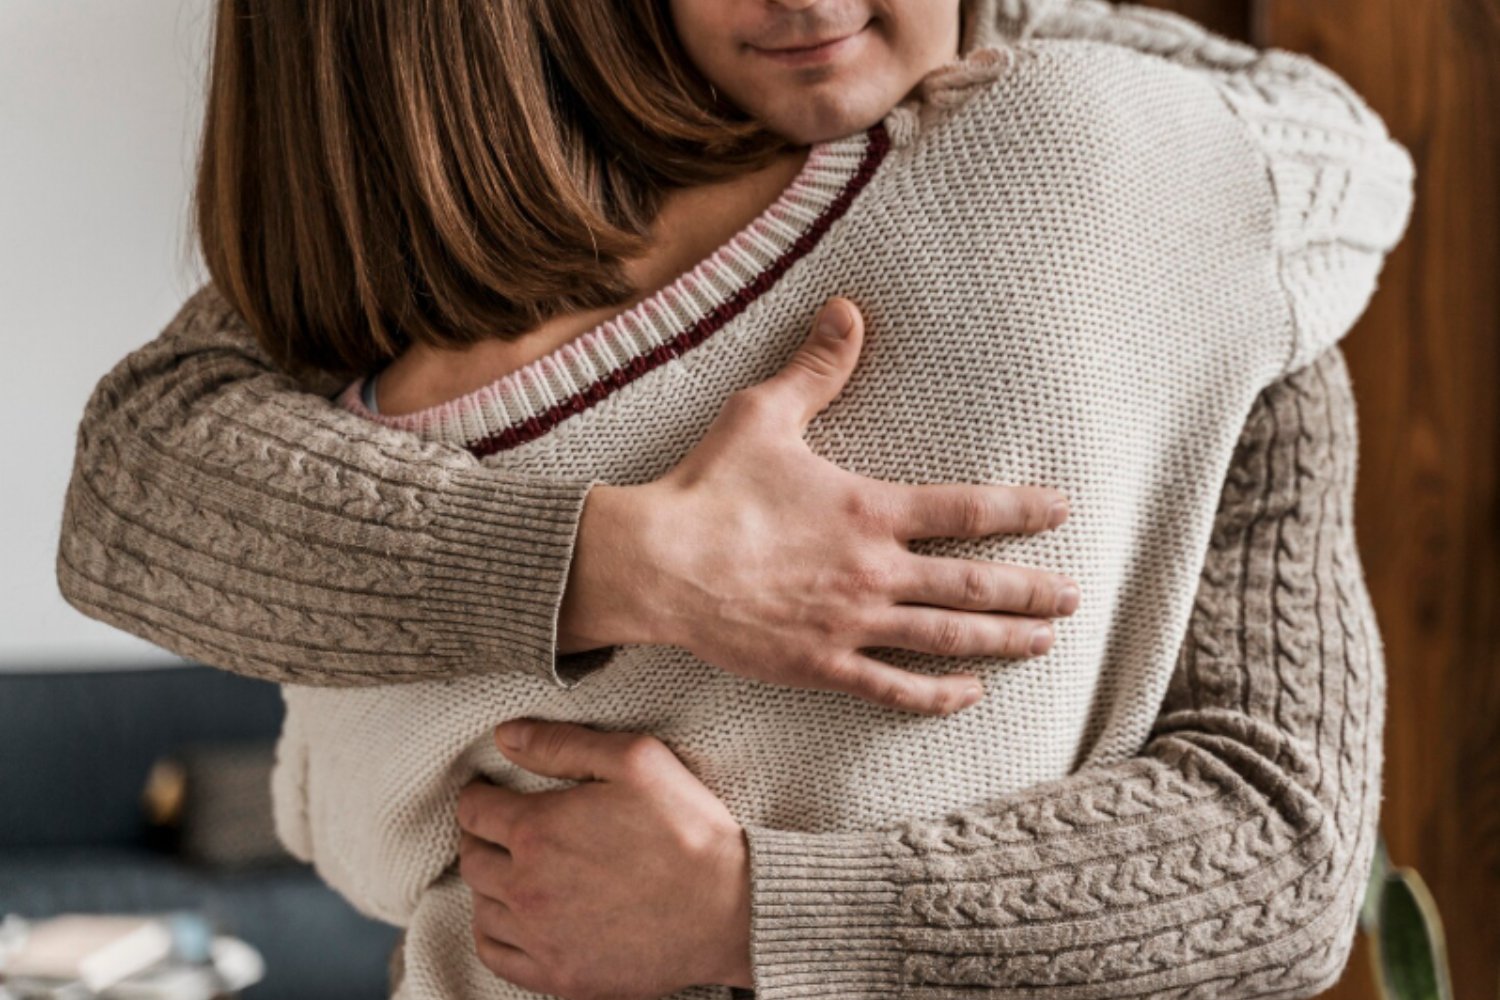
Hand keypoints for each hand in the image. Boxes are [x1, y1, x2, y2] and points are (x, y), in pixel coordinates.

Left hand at [457, 719, 752, 998]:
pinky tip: (513, 916)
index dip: (479, 794)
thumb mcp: (636, 760)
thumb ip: (562, 744)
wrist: (730, 910)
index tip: (489, 791)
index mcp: (539, 831)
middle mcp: (528, 887)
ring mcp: (541, 937)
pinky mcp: (560, 975)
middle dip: (480, 835)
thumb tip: (505, 736)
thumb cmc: (688, 829)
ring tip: (512, 868)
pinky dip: (493, 931)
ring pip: (480, 906)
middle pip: (472, 857)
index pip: (475, 810)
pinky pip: (496, 954)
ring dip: (488, 882)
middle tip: (500, 826)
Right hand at [560, 296, 1078, 716]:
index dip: (1023, 510)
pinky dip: (937, 694)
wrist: (658, 565)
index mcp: (870, 509)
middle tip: (1071, 596)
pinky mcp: (822, 666)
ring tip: (1043, 642)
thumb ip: (816, 368)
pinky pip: (894, 687)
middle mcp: (876, 570)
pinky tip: (969, 693)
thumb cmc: (709, 487)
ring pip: (948, 637)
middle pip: (976, 584)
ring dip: (1003, 640)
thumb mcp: (764, 414)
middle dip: (1032, 591)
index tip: (1061, 511)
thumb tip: (848, 310)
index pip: (969, 510)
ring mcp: (853, 623)